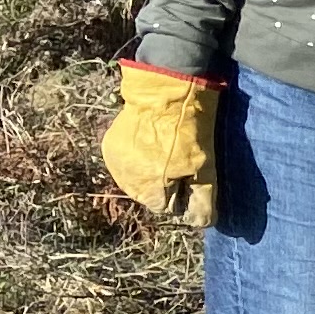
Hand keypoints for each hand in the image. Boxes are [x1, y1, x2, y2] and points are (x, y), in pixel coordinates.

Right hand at [100, 61, 220, 227]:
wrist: (165, 89)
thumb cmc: (190, 129)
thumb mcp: (205, 166)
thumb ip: (201, 200)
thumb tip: (200, 224)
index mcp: (150, 187)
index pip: (165, 208)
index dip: (180, 194)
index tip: (188, 174)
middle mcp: (126, 179)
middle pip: (148, 195)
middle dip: (163, 184)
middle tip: (178, 159)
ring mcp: (115, 162)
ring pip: (135, 180)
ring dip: (148, 171)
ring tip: (163, 148)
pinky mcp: (109, 145)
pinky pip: (124, 163)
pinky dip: (136, 157)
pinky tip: (149, 141)